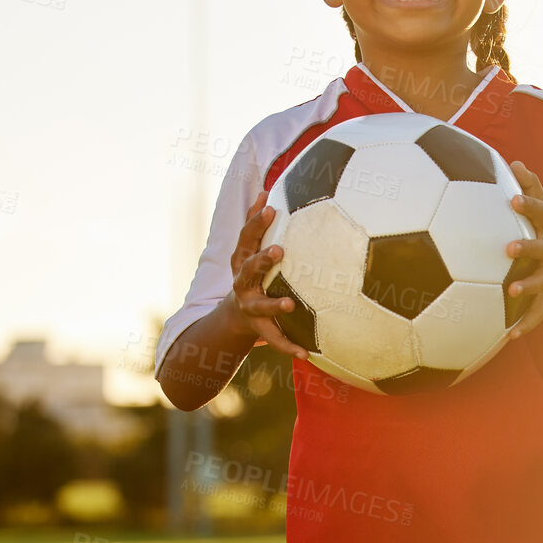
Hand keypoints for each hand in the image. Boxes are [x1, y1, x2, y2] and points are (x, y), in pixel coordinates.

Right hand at [228, 191, 308, 358]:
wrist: (236, 316)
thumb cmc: (252, 274)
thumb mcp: (249, 250)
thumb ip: (257, 224)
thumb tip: (266, 189)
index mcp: (242, 261)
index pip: (245, 239)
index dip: (255, 223)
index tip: (269, 209)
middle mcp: (242, 283)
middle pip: (248, 270)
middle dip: (262, 260)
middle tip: (279, 250)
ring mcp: (250, 307)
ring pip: (260, 307)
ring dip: (273, 305)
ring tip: (289, 305)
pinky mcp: (259, 328)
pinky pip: (275, 339)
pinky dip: (289, 346)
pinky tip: (306, 353)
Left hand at [504, 163, 542, 336]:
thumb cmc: (541, 230)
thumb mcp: (541, 208)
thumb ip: (529, 186)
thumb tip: (514, 161)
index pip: (542, 212)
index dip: (530, 206)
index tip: (513, 201)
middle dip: (529, 247)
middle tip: (509, 248)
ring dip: (529, 286)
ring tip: (511, 291)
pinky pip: (538, 312)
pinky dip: (526, 323)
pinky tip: (510, 335)